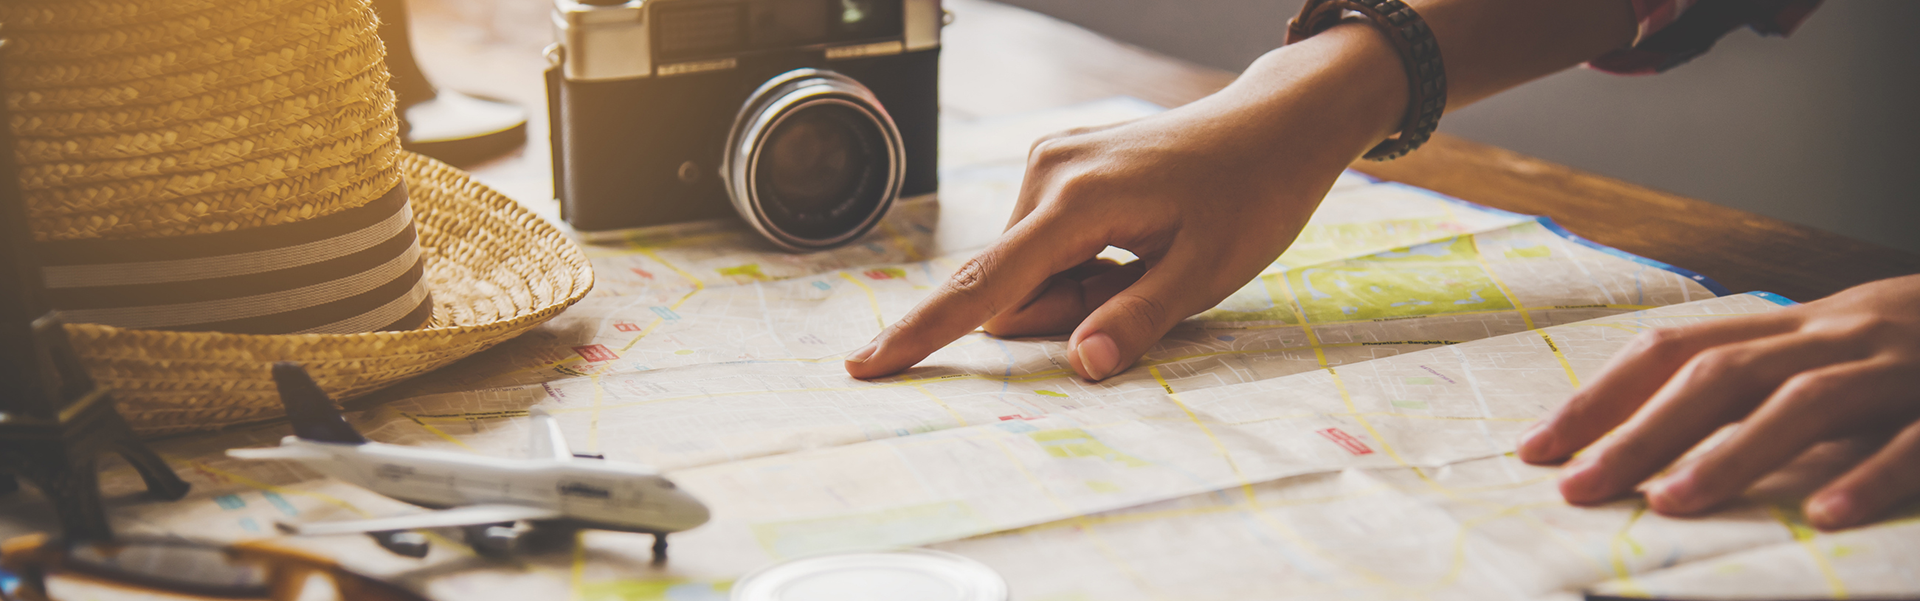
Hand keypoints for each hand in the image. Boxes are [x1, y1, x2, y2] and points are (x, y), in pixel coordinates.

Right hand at [842, 24, 1409, 380]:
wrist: (1273, 126)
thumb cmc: (1250, 197)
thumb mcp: (1206, 273)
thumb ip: (1136, 321)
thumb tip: (1081, 365)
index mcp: (1078, 201)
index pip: (988, 285)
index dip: (926, 334)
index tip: (866, 366)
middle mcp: (1048, 172)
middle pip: (1016, 286)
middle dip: (1065, 311)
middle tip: (1147, 287)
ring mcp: (1050, 162)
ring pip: (1030, 269)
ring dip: (1077, 288)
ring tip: (1147, 257)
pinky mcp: (1057, 164)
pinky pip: (1045, 242)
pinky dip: (1081, 262)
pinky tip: (1135, 239)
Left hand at [1519, 274, 1919, 529]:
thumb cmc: (1914, 352)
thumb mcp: (1829, 357)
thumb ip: (1753, 389)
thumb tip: (1642, 441)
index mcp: (1792, 329)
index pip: (1675, 351)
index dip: (1601, 397)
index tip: (1537, 449)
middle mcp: (1834, 336)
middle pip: (1719, 375)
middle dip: (1639, 432)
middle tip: (1577, 489)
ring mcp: (1899, 366)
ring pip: (1804, 400)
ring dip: (1733, 453)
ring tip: (1673, 503)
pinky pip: (1915, 438)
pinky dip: (1869, 471)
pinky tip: (1826, 514)